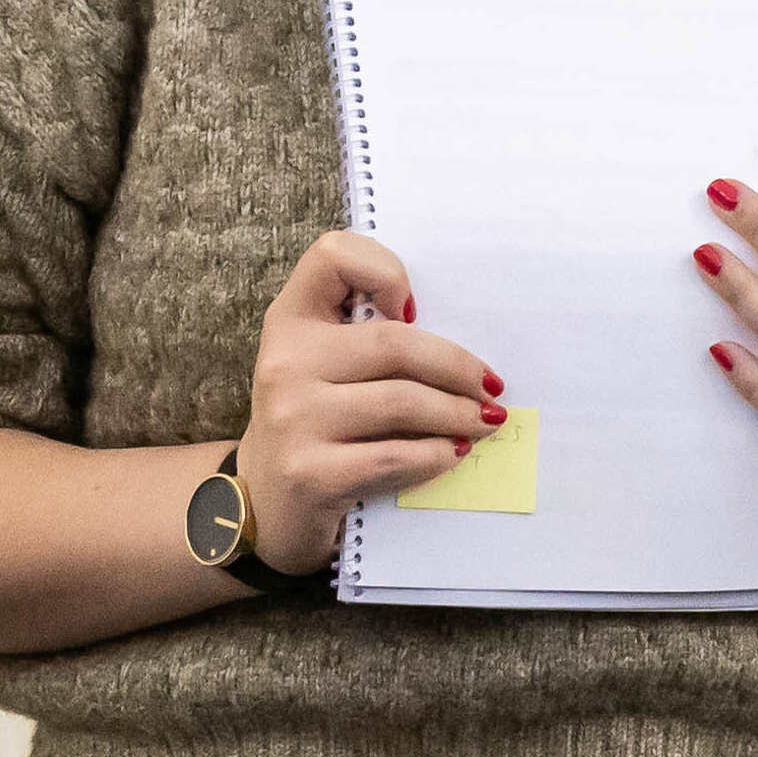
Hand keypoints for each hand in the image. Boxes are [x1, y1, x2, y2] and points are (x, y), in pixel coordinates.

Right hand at [237, 230, 503, 572]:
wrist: (266, 501)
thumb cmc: (314, 421)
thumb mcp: (322, 365)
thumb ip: (367, 338)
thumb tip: (461, 350)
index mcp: (290, 319)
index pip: (332, 255)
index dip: (384, 270)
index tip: (415, 310)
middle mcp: (285, 361)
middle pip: (395, 343)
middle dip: (457, 367)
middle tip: (490, 387)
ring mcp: (293, 419)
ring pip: (402, 402)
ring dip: (458, 414)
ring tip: (484, 421)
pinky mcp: (310, 473)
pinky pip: (394, 456)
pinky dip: (436, 455)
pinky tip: (453, 453)